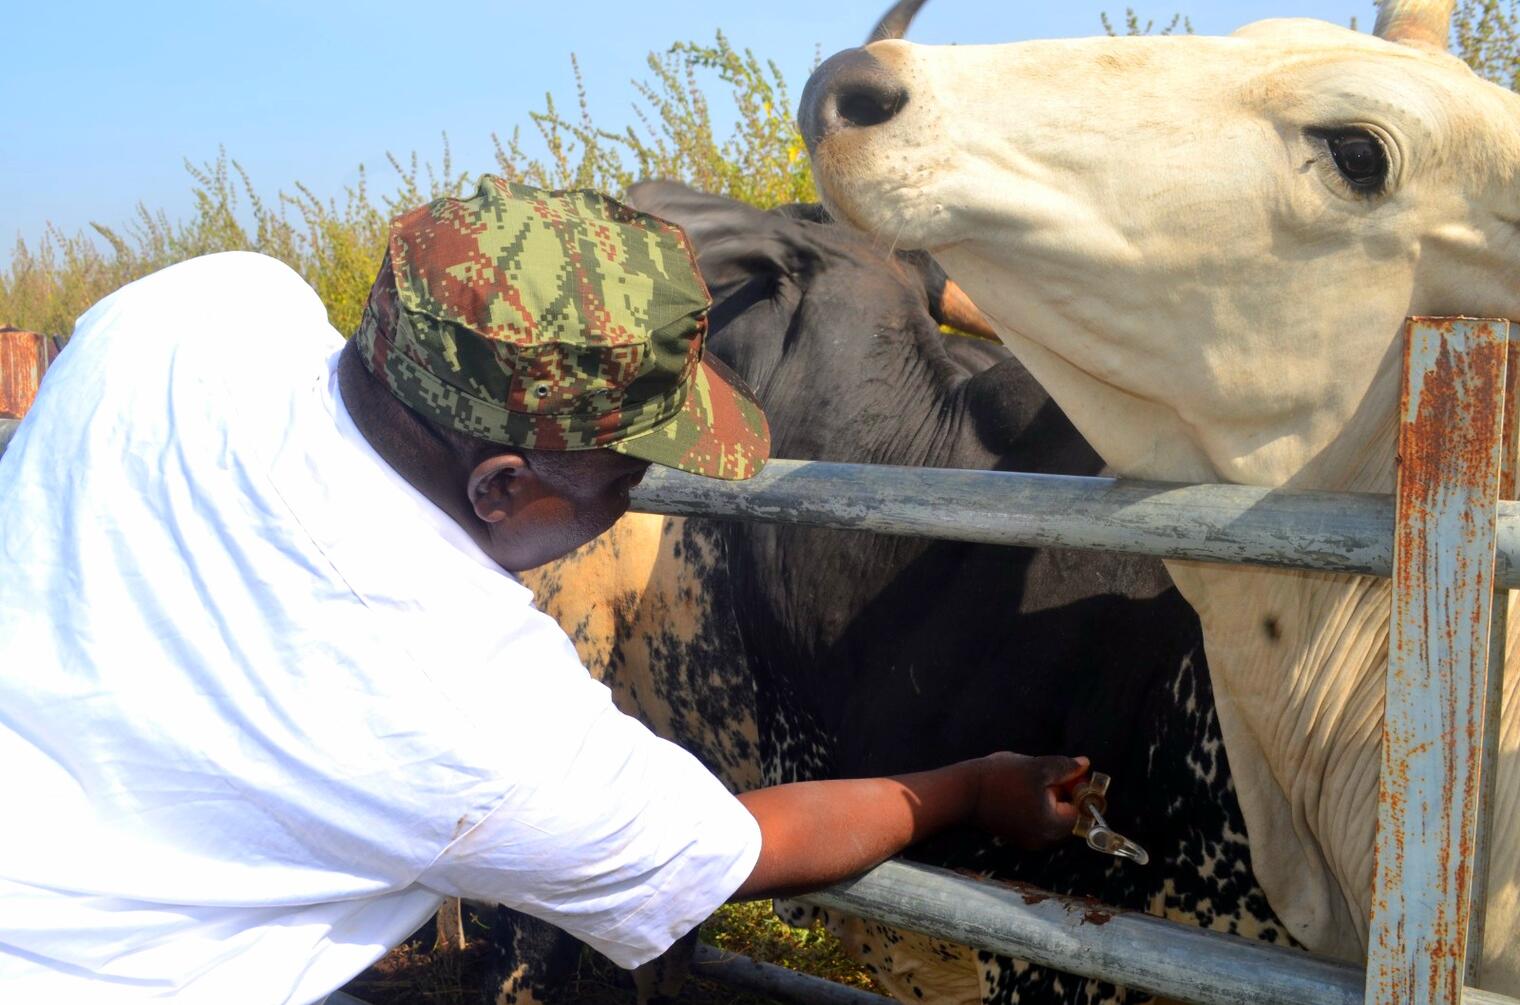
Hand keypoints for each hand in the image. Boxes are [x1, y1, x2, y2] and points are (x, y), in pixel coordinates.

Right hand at [970, 752, 1089, 849]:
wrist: (961, 792)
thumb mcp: (1038, 767)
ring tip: (1033, 777)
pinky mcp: (1013, 834)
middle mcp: (1042, 839)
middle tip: (1050, 772)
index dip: (1078, 790)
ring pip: (1049, 816)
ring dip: (1048, 797)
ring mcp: (1026, 839)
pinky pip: (1034, 819)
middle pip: (1066, 816)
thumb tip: (1085, 764)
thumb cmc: (1002, 779)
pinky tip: (1021, 787)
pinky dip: (1034, 804)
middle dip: (1063, 793)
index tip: (1068, 773)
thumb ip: (1065, 767)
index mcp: (1053, 826)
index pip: (1081, 811)